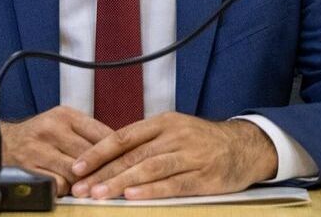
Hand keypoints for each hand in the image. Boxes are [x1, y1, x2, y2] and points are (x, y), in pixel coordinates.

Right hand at [0, 106, 113, 195]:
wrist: (1, 144)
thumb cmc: (39, 136)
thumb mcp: (61, 124)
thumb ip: (87, 134)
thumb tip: (122, 149)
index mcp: (64, 115)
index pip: (102, 134)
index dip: (118, 152)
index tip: (130, 162)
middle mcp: (51, 129)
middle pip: (91, 155)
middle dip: (103, 170)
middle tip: (116, 181)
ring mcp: (38, 149)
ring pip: (76, 172)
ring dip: (83, 182)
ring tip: (90, 186)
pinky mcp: (29, 168)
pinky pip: (58, 184)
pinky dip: (65, 189)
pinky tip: (67, 188)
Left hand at [69, 113, 277, 199]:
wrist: (245, 146)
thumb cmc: (202, 142)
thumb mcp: (174, 131)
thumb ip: (146, 142)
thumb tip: (108, 156)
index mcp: (163, 123)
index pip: (123, 136)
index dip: (98, 152)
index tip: (76, 167)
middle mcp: (174, 136)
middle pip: (132, 154)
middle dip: (103, 172)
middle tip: (81, 187)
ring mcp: (190, 155)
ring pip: (149, 168)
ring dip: (121, 182)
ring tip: (100, 194)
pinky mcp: (204, 176)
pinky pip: (174, 183)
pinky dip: (152, 190)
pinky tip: (133, 197)